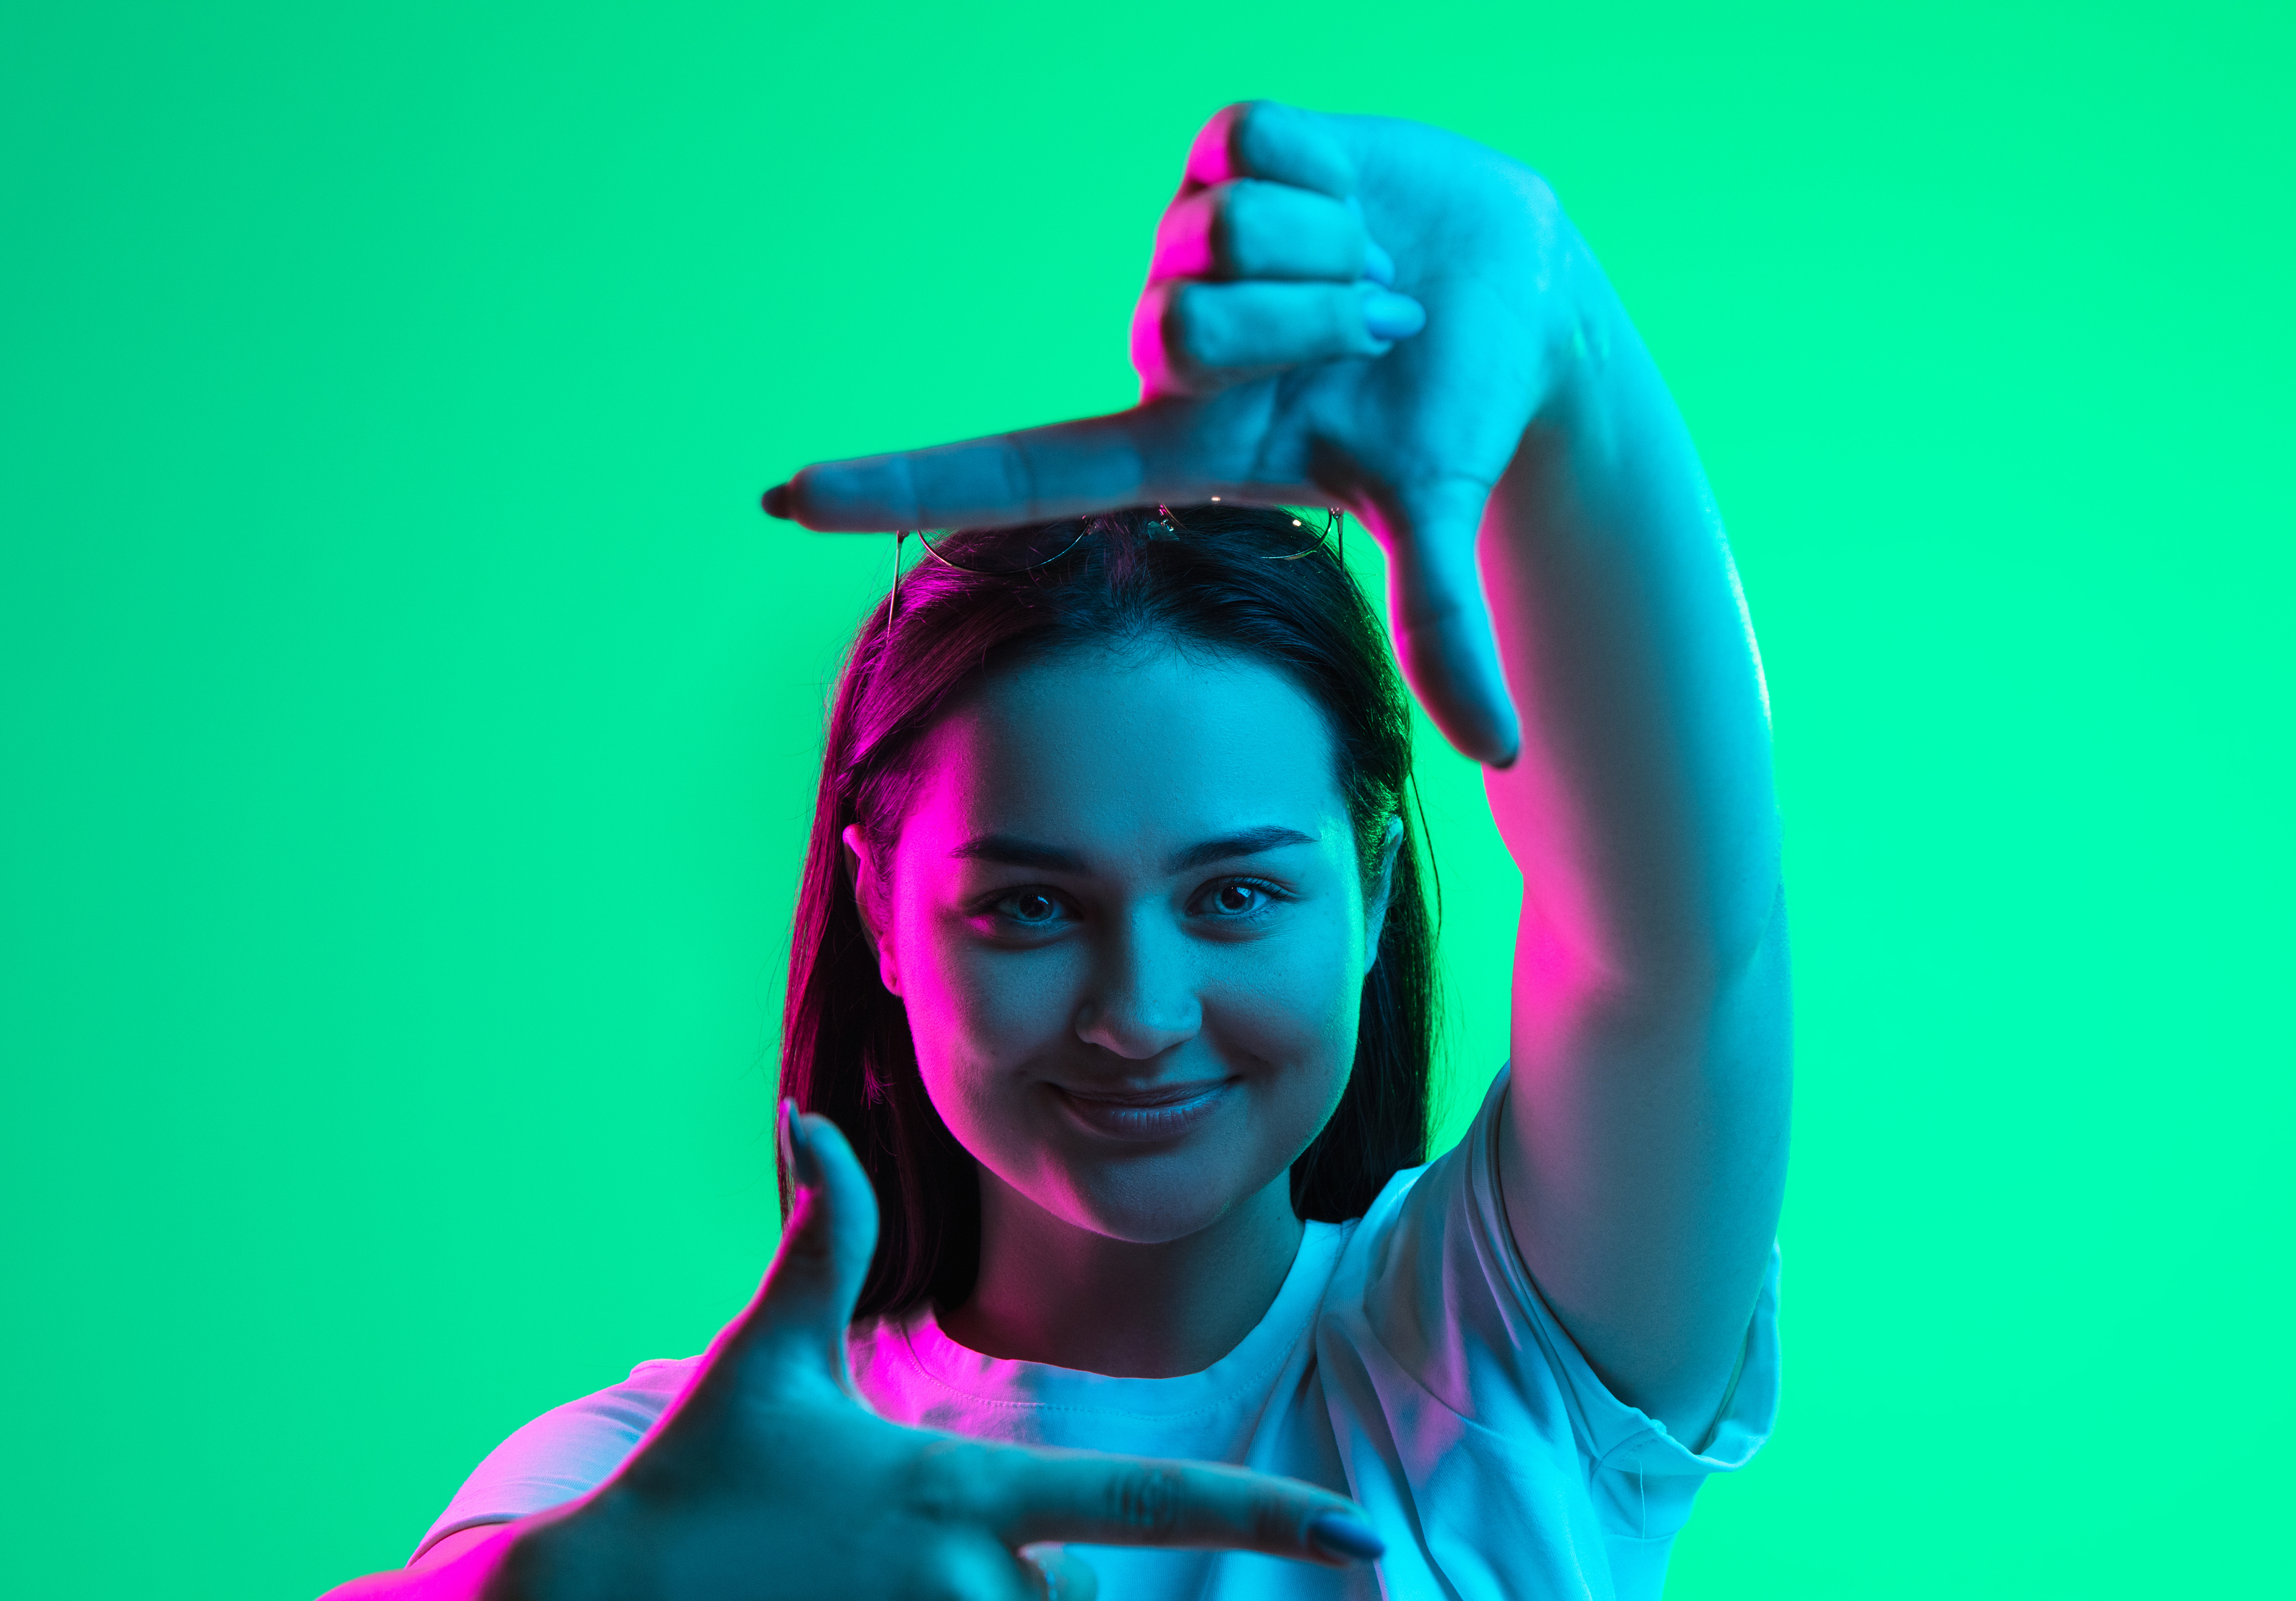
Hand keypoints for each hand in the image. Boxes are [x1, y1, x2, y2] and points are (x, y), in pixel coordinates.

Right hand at [456, 1105, 1382, 1600]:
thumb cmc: (691, 1484)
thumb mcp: (764, 1361)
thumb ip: (827, 1241)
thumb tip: (815, 1118)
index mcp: (963, 1495)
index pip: (1148, 1504)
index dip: (1266, 1520)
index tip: (1362, 1538)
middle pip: (1059, 1595)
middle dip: (995, 1576)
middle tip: (872, 1558)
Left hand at [761, 102, 1592, 767]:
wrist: (1513, 288)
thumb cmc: (1454, 407)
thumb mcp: (1432, 507)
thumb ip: (1443, 627)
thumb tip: (1499, 755)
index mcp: (1180, 439)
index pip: (1012, 469)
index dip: (897, 484)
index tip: (783, 501)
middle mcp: (1163, 343)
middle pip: (1179, 321)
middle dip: (1304, 325)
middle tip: (1370, 336)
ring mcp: (1188, 243)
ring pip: (1221, 236)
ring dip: (1331, 259)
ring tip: (1374, 276)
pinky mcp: (1224, 151)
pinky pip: (1257, 150)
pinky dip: (1336, 179)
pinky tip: (1358, 202)